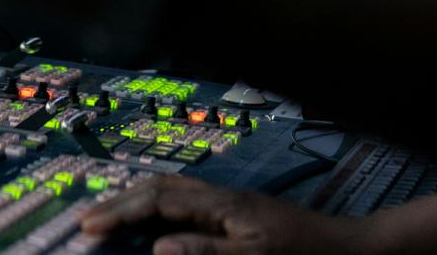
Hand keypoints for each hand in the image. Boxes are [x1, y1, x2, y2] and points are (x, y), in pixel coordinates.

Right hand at [78, 177, 370, 254]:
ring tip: (110, 217)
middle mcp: (222, 196)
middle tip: (87, 222)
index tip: (87, 228)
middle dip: (120, 202)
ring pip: (173, 191)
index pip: (158, 200)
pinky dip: (160, 209)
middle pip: (160, 187)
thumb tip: (155, 246)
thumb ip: (205, 253)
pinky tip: (154, 223)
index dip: (120, 213)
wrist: (350, 251)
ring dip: (137, 202)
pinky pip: (188, 203)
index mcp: (221, 203)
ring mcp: (230, 203)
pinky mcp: (238, 214)